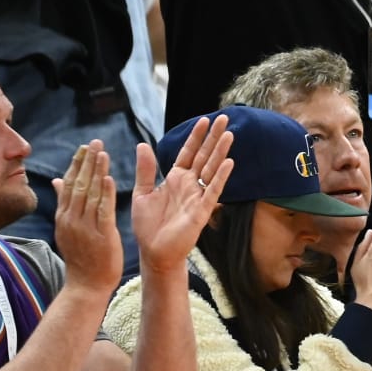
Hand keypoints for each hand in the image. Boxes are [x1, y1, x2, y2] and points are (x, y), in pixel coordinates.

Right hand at [53, 141, 123, 296]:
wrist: (86, 285)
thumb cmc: (81, 255)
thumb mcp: (68, 228)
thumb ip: (65, 203)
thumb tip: (57, 180)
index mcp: (64, 217)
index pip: (69, 185)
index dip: (77, 164)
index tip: (84, 147)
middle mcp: (71, 220)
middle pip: (78, 185)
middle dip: (86, 162)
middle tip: (94, 142)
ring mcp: (84, 228)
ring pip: (90, 195)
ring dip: (96, 172)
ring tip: (102, 153)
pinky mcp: (100, 235)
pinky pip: (102, 211)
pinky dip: (105, 194)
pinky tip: (109, 179)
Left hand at [133, 115, 233, 275]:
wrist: (153, 252)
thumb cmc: (148, 226)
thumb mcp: (142, 194)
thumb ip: (145, 170)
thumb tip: (142, 144)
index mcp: (175, 178)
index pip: (188, 152)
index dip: (196, 136)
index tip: (204, 120)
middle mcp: (189, 184)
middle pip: (204, 156)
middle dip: (213, 137)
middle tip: (224, 118)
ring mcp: (197, 196)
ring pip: (211, 169)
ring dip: (220, 152)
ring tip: (229, 134)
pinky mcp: (202, 210)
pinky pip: (212, 190)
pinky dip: (220, 177)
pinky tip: (228, 162)